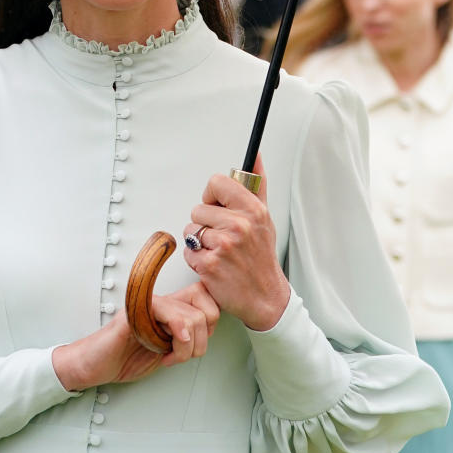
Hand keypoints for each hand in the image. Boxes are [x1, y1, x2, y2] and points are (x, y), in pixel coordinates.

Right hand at [53, 282, 219, 390]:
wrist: (95, 365)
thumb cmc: (125, 358)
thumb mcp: (166, 351)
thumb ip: (186, 340)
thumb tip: (208, 337)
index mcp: (171, 309)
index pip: (207, 299)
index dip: (211, 325)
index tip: (196, 345)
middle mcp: (162, 303)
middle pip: (207, 308)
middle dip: (202, 341)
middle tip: (183, 354)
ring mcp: (148, 305)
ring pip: (192, 317)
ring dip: (186, 348)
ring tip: (169, 356)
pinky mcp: (136, 312)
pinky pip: (167, 313)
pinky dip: (176, 334)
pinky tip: (165, 348)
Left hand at [182, 155, 289, 330]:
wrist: (265, 296)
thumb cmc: (261, 256)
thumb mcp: (264, 217)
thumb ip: (256, 183)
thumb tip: (254, 156)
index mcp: (253, 210)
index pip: (216, 183)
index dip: (213, 195)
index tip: (219, 206)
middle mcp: (239, 226)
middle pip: (198, 209)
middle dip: (206, 223)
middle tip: (223, 237)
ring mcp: (223, 246)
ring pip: (190, 231)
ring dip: (200, 242)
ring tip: (219, 251)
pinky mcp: (208, 265)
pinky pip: (188, 252)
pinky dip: (197, 259)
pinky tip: (214, 264)